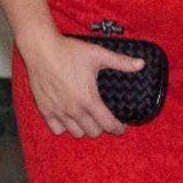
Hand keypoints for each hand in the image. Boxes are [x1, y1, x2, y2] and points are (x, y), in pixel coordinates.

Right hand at [21, 32, 142, 137]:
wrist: (41, 48)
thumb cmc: (69, 51)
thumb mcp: (99, 54)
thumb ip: (121, 62)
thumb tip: (141, 64)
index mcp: (89, 100)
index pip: (108, 125)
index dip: (118, 129)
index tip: (122, 127)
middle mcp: (73, 110)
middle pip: (93, 132)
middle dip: (102, 128)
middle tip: (105, 119)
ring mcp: (58, 111)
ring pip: (76, 133)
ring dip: (84, 129)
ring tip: (88, 119)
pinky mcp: (45, 109)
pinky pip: (57, 129)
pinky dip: (65, 127)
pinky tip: (69, 118)